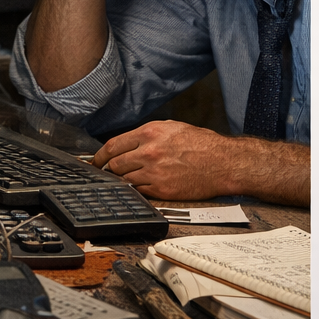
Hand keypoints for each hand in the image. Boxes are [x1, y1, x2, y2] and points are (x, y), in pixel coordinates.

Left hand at [92, 120, 240, 200]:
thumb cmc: (202, 144)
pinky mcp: (162, 190)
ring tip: (128, 178)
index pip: (113, 146)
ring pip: (125, 179)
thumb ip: (147, 135)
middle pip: (115, 165)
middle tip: (110, 171)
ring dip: (123, 180)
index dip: (100, 156)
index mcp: (150, 133)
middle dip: (110, 169)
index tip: (96, 161)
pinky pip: (139, 191)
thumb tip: (127, 144)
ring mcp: (154, 173)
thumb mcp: (172, 127)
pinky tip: (143, 185)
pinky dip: (137, 189)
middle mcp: (149, 152)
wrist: (223, 162)